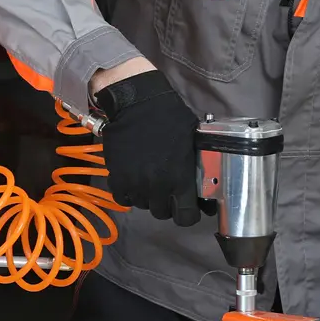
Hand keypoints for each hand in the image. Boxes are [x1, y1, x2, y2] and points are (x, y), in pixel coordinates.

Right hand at [93, 67, 200, 225]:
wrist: (137, 103)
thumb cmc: (170, 117)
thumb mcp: (193, 142)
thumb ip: (196, 166)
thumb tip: (203, 182)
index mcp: (181, 179)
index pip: (187, 217)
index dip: (188, 214)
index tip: (187, 207)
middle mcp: (158, 187)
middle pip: (162, 213)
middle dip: (166, 204)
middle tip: (165, 190)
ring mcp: (135, 184)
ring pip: (142, 205)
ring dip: (146, 197)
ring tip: (147, 181)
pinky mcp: (116, 177)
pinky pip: (122, 198)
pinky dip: (128, 193)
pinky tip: (132, 181)